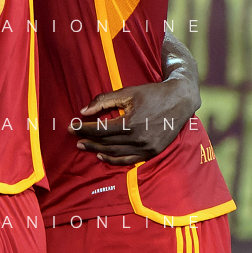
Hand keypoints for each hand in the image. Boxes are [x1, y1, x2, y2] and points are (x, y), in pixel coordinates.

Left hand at [71, 78, 197, 165]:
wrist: (180, 100)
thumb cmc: (152, 94)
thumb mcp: (127, 93)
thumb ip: (103, 101)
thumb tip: (83, 111)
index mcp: (131, 123)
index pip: (100, 129)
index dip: (84, 129)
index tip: (71, 127)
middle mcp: (138, 138)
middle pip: (106, 142)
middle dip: (88, 140)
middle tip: (75, 138)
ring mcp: (146, 147)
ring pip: (115, 153)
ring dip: (97, 150)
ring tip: (84, 146)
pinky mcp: (153, 152)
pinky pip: (129, 160)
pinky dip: (114, 160)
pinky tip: (101, 156)